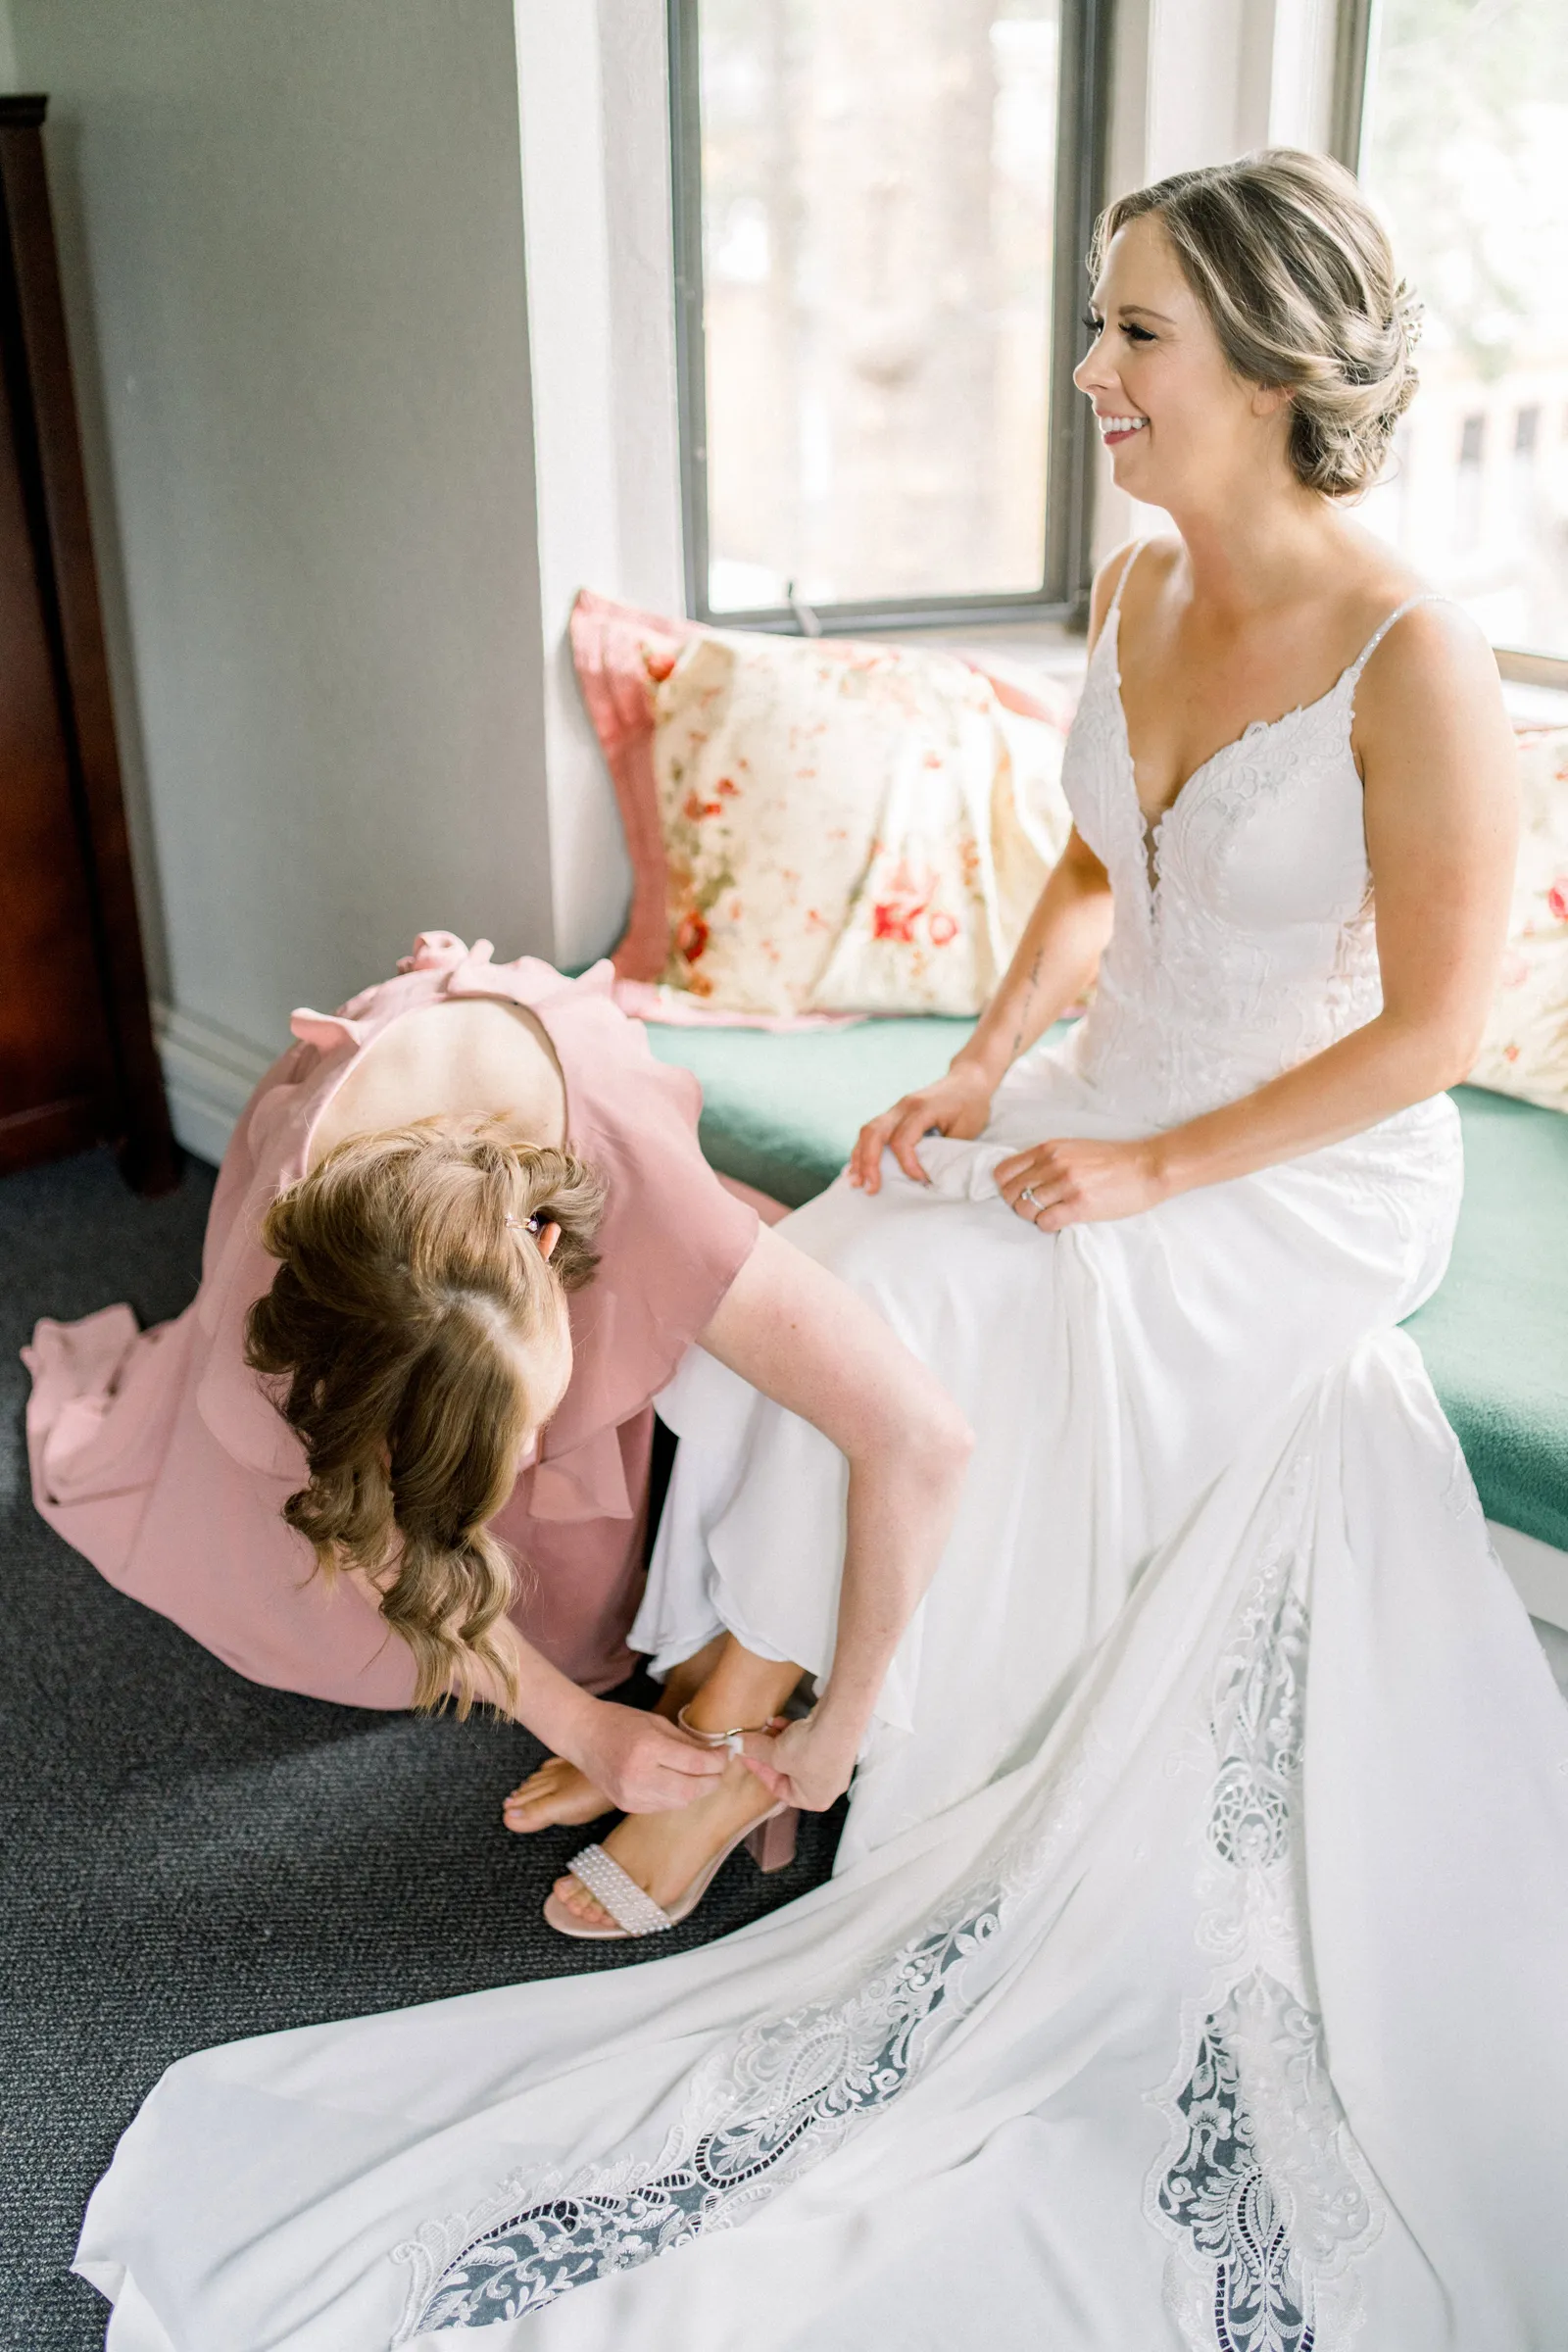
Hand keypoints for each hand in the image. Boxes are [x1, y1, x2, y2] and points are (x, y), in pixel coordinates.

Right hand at [570, 1701, 728, 1814]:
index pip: (695, 1763)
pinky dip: (676, 1796)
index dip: (717, 1761)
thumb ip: (687, 1742)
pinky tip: (677, 1782)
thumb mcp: (658, 1723)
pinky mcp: (627, 1806)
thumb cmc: (621, 1723)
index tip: (726, 1753)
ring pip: (679, 1802)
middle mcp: (638, 1776)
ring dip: (695, 1790)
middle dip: (711, 1781)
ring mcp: (631, 1795)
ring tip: (700, 1776)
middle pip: (690, 1790)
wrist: (583, 1736)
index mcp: (648, 1748)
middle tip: (719, 1770)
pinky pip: (662, 1806)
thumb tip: (717, 1754)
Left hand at [739, 1713, 859, 1812]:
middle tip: (755, 1740)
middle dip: (769, 1753)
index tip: (746, 1753)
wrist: (840, 1720)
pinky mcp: (835, 1743)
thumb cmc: (809, 1749)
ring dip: (780, 1740)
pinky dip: (794, 1732)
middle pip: (788, 1771)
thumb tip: (736, 1744)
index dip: (759, 1769)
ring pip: (797, 1754)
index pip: (779, 1789)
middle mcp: (826, 1786)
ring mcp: (833, 1764)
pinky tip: (781, 1720)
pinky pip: (809, 1742)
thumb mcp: (775, 1754)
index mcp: (813, 1799)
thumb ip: (754, 1750)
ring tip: (767, 1726)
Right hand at [847, 1060, 996, 1194]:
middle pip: (875, 1133)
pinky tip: (857, 1169)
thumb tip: (931, 1178)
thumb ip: (945, 1151)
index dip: (908, 1165)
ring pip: (868, 1131)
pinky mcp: (894, 1114)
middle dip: (869, 1163)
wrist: (968, 1080)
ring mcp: (896, 1109)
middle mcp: (904, 1106)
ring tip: (855, 1182)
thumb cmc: (971, 1106)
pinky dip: (863, 1151)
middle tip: (871, 1189)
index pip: (903, 1140)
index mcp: (922, 1108)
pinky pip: (871, 1132)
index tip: (922, 1180)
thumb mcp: (966, 1130)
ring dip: (859, 1158)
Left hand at [994, 1135, 1166, 1230]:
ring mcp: (1066, 1184)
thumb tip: (1023, 1178)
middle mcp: (1054, 1163)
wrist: (1147, 1167)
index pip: (1004, 1172)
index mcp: (1049, 1148)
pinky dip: (1047, 1225)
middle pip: (1011, 1193)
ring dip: (1034, 1216)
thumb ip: (1048, 1159)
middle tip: (1037, 1208)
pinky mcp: (1080, 1205)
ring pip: (1025, 1209)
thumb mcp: (1074, 1148)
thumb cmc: (1113, 1159)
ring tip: (1050, 1214)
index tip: (1019, 1194)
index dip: (1006, 1187)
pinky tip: (1061, 1220)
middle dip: (1019, 1204)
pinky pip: (1045, 1222)